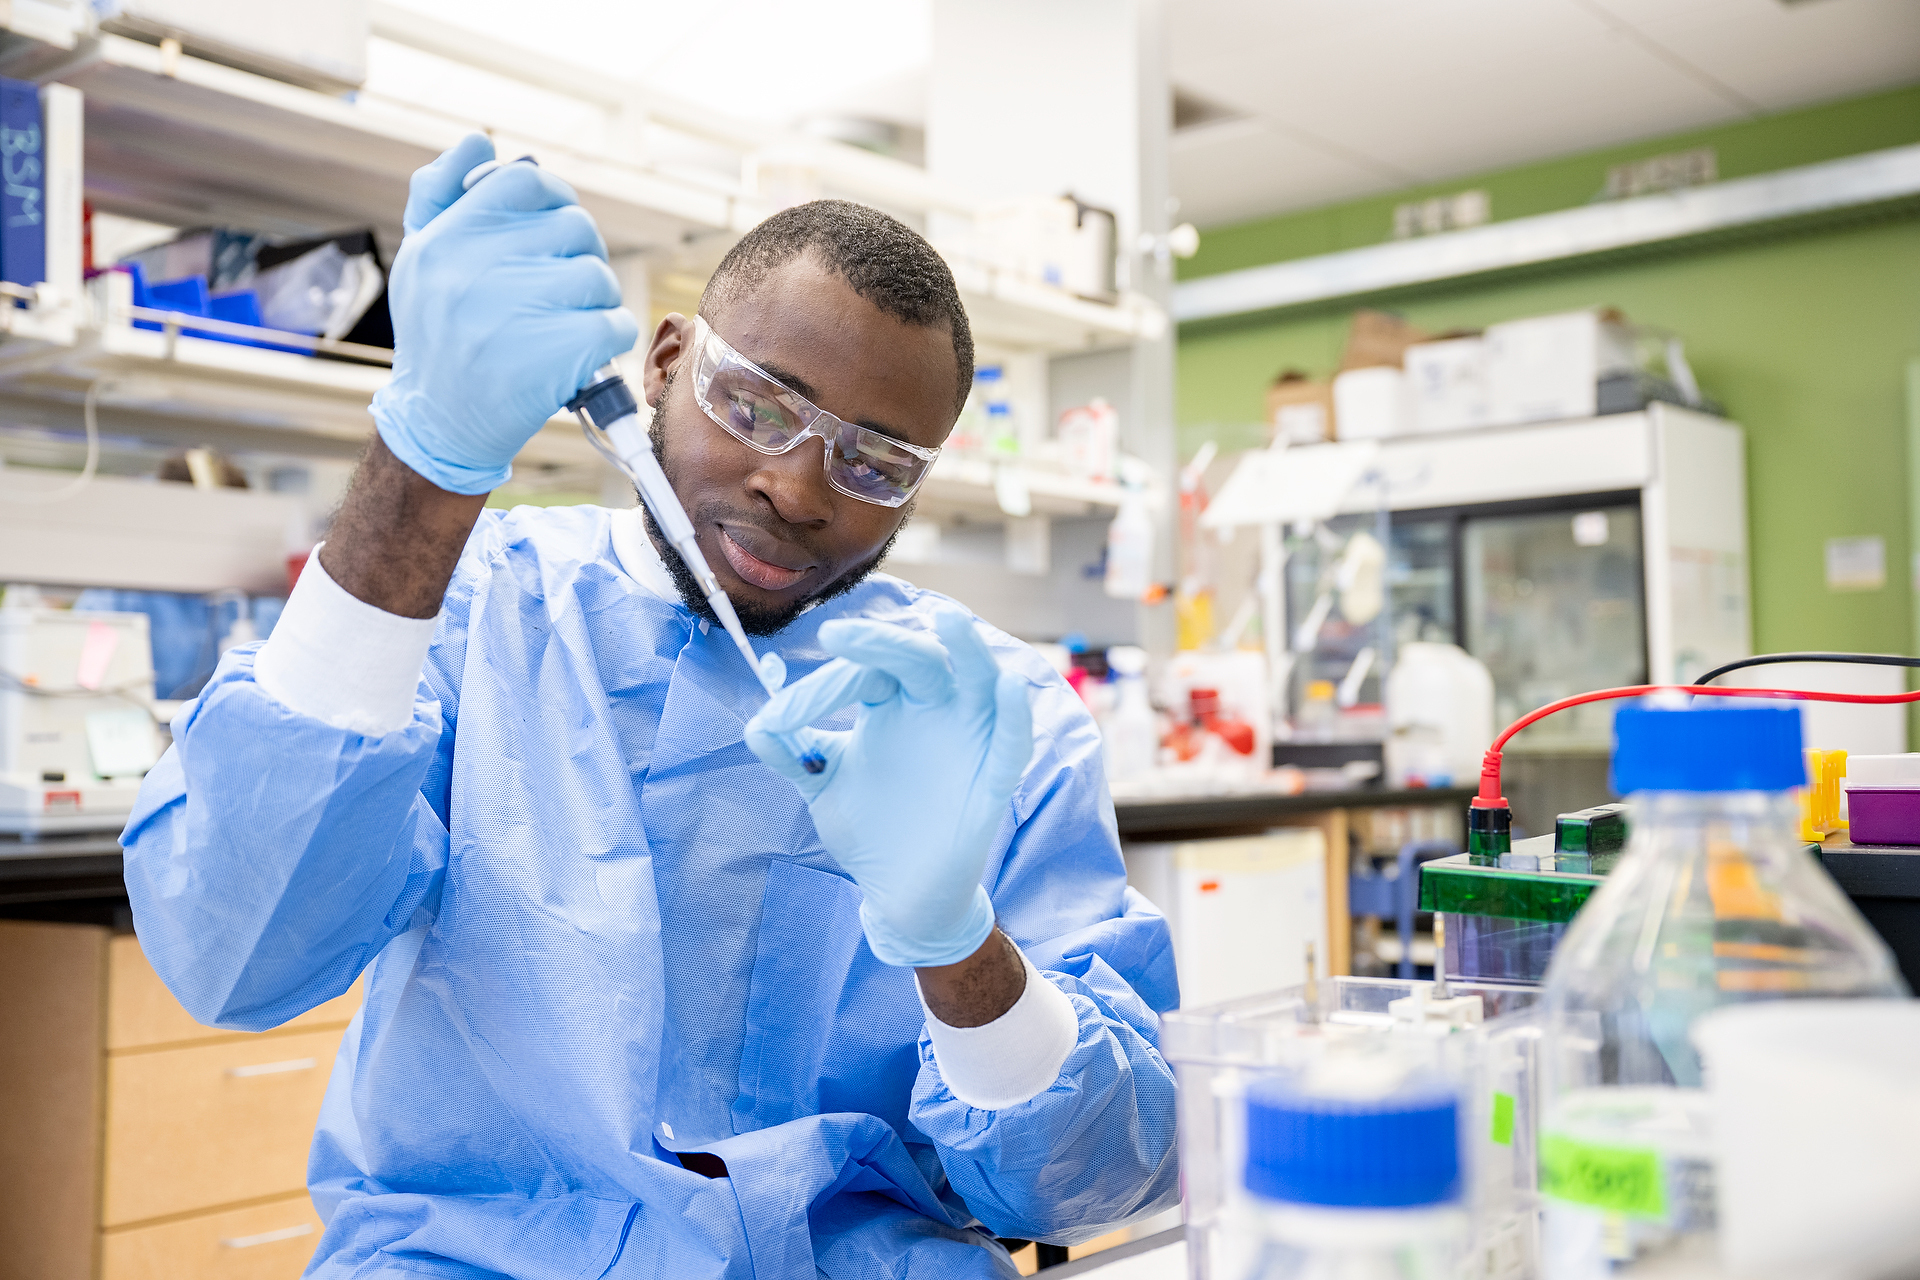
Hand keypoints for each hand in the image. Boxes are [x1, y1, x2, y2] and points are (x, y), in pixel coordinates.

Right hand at [371, 133, 639, 494]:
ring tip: (566, 323)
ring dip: (595, 300)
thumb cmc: (438, 334)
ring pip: (597, 275)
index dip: (554, 196)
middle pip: (573, 227)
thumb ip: (439, 193)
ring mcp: (516, 311)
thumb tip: (477, 141)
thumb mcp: (421, 259)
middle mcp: (475, 267)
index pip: (524, 183)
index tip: (557, 223)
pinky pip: (614, 322)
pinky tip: (582, 351)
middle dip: (579, 254)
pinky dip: (609, 337)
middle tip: (563, 286)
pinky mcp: (556, 353)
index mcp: (446, 238)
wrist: (441, 424)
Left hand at [744, 606, 1033, 967]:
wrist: (898, 894)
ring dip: (968, 649)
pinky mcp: (993, 780)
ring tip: (948, 621)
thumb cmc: (868, 828)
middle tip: (835, 636)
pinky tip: (1009, 686)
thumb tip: (756, 726)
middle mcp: (933, 709)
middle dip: (880, 643)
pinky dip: (1015, 714)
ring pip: (978, 679)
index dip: (823, 687)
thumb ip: (791, 754)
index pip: (865, 672)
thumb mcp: (821, 786)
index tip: (779, 719)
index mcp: (892, 703)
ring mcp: (968, 739)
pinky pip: (1012, 742)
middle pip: (917, 657)